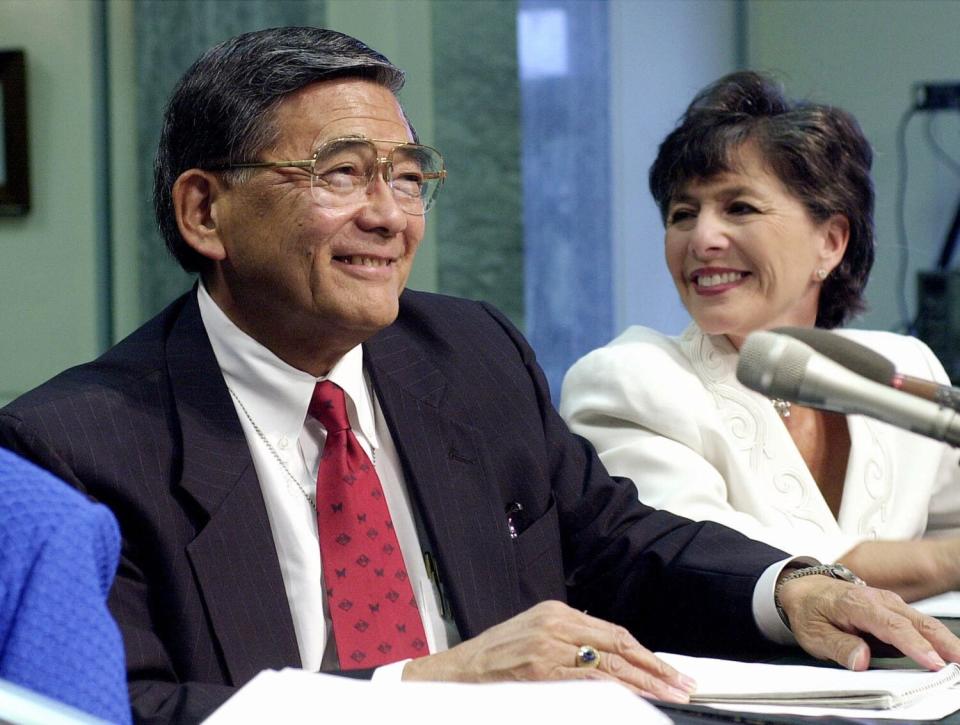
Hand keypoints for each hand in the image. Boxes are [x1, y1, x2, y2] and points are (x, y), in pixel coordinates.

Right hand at [401, 600, 696, 701]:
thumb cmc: (494, 656)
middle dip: (655, 669)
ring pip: (609, 666)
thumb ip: (569, 639)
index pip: (614, 632)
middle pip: (618, 646)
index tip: (669, 670)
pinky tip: (635, 701)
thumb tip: (611, 657)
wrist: (457, 671)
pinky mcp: (540, 672)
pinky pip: (588, 682)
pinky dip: (616, 693)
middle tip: (682, 685)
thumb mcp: (534, 633)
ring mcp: (548, 649)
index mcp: (556, 612)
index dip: (646, 654)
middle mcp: (555, 625)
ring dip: (645, 684)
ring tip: (670, 695)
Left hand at [778, 574, 959, 670]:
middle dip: (944, 643)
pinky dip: (937, 637)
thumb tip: (860, 660)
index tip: (933, 662)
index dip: (915, 645)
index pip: (891, 626)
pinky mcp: (895, 609)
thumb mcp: (813, 633)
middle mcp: (878, 600)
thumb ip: (838, 646)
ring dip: (946, 641)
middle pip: (917, 622)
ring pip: (923, 622)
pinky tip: (948, 652)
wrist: (804, 589)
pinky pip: (919, 623)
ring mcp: (890, 603)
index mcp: (857, 604)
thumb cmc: (810, 610)